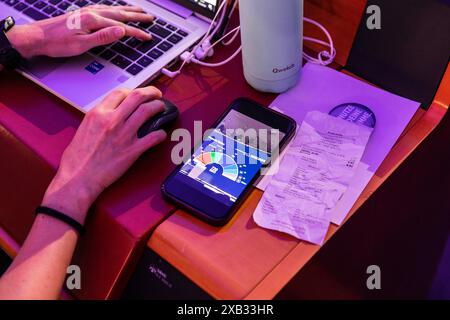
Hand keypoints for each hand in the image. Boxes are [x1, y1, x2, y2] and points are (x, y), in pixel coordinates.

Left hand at [7, 5, 153, 58]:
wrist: (38, 37)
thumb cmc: (58, 43)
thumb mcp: (82, 45)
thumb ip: (103, 37)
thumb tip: (121, 31)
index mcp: (93, 20)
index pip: (121, 27)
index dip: (136, 32)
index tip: (148, 36)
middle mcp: (92, 13)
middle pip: (120, 13)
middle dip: (137, 16)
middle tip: (151, 18)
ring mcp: (87, 12)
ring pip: (113, 9)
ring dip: (128, 10)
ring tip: (139, 11)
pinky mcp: (82, 14)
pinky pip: (105, 9)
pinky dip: (116, 9)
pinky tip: (117, 10)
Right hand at [42, 86, 166, 223]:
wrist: (78, 177)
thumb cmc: (77, 158)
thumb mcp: (84, 128)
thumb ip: (99, 118)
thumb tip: (110, 114)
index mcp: (98, 113)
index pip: (120, 92)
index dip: (132, 90)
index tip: (137, 94)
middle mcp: (112, 120)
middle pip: (138, 97)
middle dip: (151, 92)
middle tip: (157, 95)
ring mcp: (124, 134)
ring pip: (147, 112)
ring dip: (158, 107)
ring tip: (162, 108)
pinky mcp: (132, 150)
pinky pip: (153, 137)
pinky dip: (160, 134)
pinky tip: (161, 134)